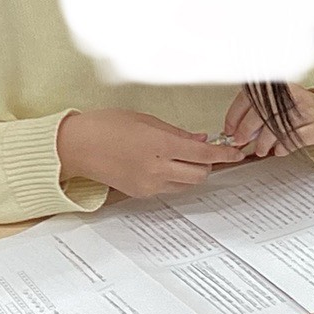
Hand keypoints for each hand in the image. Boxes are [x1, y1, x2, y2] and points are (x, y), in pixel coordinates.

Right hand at [56, 109, 249, 198]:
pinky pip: (169, 188)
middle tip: (200, 150)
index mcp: (160, 145)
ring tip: (178, 157)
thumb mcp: (145, 120)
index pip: (203, 154)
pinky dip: (174, 177)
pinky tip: (160, 164)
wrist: (77, 146)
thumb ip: (176, 133)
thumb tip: (200, 140)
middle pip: (200, 173)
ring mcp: (150, 184)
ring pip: (186, 183)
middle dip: (206, 162)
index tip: (236, 153)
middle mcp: (157, 168)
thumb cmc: (106, 126)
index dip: (224, 154)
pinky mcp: (142, 193)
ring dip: (190, 171)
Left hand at [222, 84, 313, 158]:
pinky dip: (282, 147)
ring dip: (264, 142)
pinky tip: (278, 151)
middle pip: (262, 111)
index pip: (251, 95)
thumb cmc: (305, 112)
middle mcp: (294, 96)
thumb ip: (260, 112)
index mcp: (281, 87)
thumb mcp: (281, 105)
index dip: (236, 113)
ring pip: (276, 127)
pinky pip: (293, 140)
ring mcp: (307, 112)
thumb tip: (237, 129)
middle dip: (247, 129)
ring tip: (260, 150)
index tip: (229, 128)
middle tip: (240, 140)